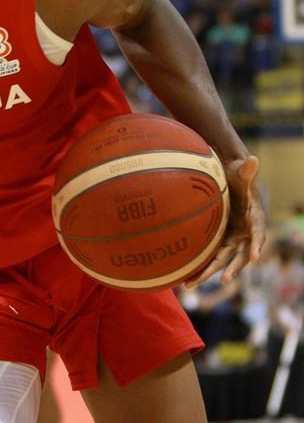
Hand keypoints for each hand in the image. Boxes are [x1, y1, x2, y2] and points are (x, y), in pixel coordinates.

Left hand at [186, 155, 264, 287]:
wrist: (230, 183)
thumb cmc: (237, 177)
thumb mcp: (241, 174)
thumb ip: (247, 170)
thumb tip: (253, 158)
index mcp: (253, 220)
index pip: (257, 234)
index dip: (257, 245)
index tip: (256, 258)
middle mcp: (245, 234)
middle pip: (240, 255)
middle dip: (231, 268)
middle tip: (224, 279)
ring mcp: (232, 239)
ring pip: (223, 260)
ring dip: (209, 273)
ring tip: (190, 284)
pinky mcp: (221, 241)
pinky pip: (212, 257)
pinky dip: (200, 267)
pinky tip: (183, 278)